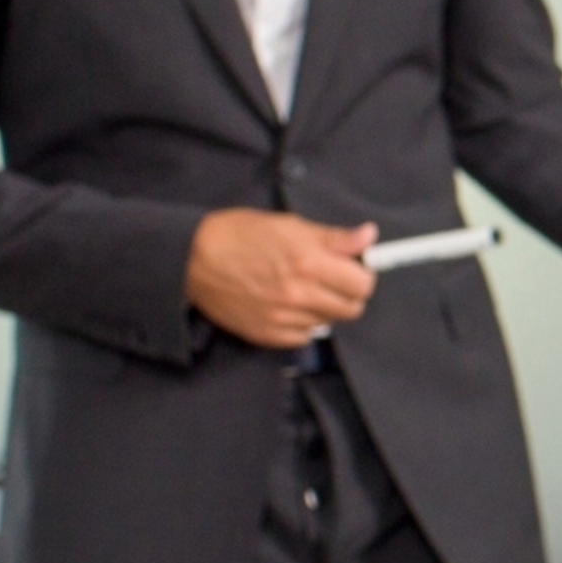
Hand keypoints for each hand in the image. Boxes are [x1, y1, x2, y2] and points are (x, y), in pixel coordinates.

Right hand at [186, 210, 374, 346]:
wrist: (193, 258)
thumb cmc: (240, 234)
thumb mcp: (289, 225)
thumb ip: (334, 237)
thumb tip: (368, 236)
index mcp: (309, 262)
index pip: (362, 284)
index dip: (361, 275)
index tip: (352, 268)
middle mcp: (299, 294)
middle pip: (351, 308)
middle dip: (348, 294)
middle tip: (333, 280)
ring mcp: (283, 318)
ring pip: (327, 323)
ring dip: (324, 308)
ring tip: (305, 290)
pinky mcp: (266, 335)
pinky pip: (302, 337)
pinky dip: (302, 324)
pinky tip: (289, 306)